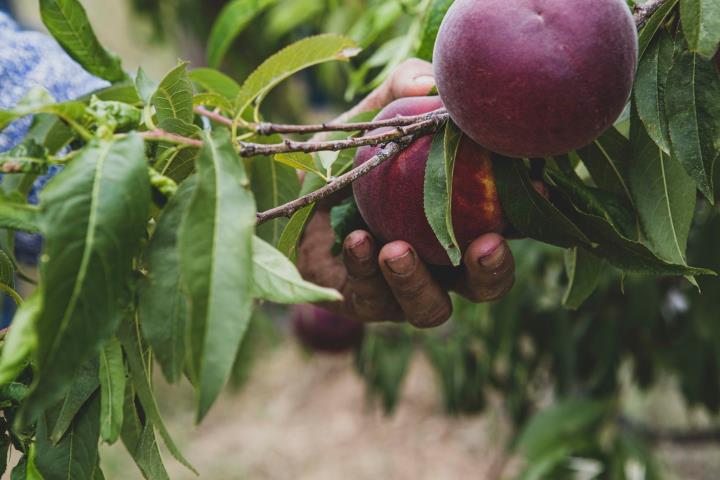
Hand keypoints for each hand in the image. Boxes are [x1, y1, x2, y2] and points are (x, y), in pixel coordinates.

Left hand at [297, 59, 514, 327]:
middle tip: (485, 247)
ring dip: (418, 282)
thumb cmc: (343, 155)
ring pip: (430, 308)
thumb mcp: (370, 116)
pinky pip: (371, 298)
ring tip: (397, 251)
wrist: (288, 193)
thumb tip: (429, 80)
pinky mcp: (363, 303)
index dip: (527, 215)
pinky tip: (358, 242)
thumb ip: (400, 91)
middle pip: (484, 284)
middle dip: (491, 272)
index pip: (506, 225)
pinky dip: (365, 270)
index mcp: (459, 221)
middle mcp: (440, 262)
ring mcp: (403, 289)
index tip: (536, 191)